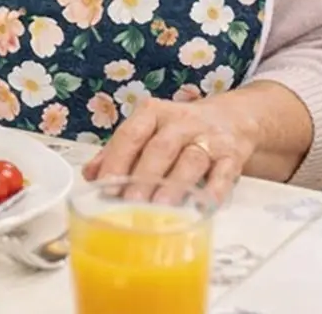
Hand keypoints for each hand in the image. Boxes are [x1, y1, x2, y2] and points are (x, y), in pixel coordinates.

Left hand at [81, 95, 259, 203]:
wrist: (230, 119)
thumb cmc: (177, 130)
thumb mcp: (147, 131)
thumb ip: (119, 151)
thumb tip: (89, 175)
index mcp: (152, 113)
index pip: (130, 134)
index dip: (117, 160)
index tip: (105, 186)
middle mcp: (179, 121)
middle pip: (159, 147)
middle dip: (144, 176)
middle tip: (130, 203)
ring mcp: (208, 138)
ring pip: (191, 159)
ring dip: (175, 184)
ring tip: (161, 208)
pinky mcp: (232, 155)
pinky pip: (224, 173)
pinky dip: (214, 190)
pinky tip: (203, 207)